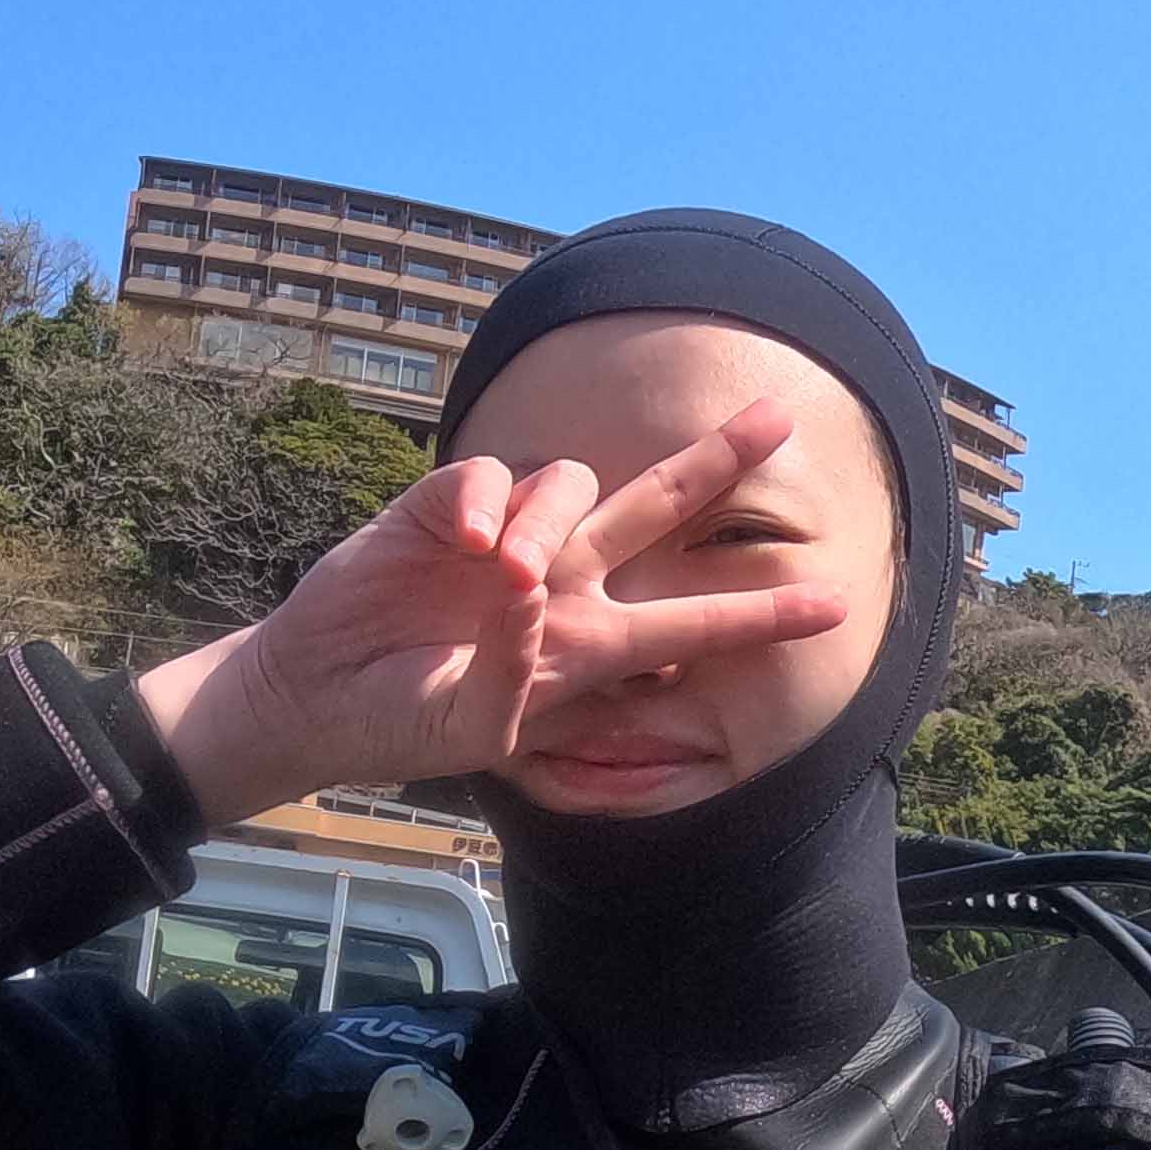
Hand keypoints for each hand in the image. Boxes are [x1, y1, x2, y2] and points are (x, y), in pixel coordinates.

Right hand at [133, 399, 850, 822]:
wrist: (314, 695)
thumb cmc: (403, 723)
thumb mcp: (474, 729)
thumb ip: (518, 671)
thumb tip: (533, 587)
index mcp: (587, 646)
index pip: (690, 622)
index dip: (760, 614)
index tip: (836, 604)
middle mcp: (563, 580)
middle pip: (660, 506)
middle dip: (719, 463)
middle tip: (780, 419)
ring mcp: (509, 539)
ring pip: (576, 484)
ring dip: (550, 526)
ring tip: (505, 578)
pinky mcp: (447, 507)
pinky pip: (491, 477)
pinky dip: (486, 504)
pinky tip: (466, 542)